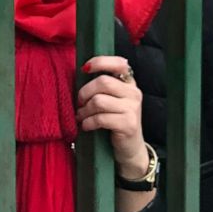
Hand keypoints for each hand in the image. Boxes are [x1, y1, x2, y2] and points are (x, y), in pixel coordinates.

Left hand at [76, 56, 146, 176]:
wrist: (129, 149)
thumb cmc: (114, 121)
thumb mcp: (112, 100)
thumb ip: (102, 86)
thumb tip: (81, 72)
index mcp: (130, 83)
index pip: (119, 63)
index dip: (100, 62)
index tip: (84, 69)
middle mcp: (134, 93)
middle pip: (103, 82)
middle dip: (84, 92)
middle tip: (79, 103)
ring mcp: (133, 109)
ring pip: (99, 101)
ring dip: (84, 110)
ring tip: (81, 117)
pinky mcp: (128, 124)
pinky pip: (100, 118)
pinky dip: (88, 123)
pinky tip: (86, 126)